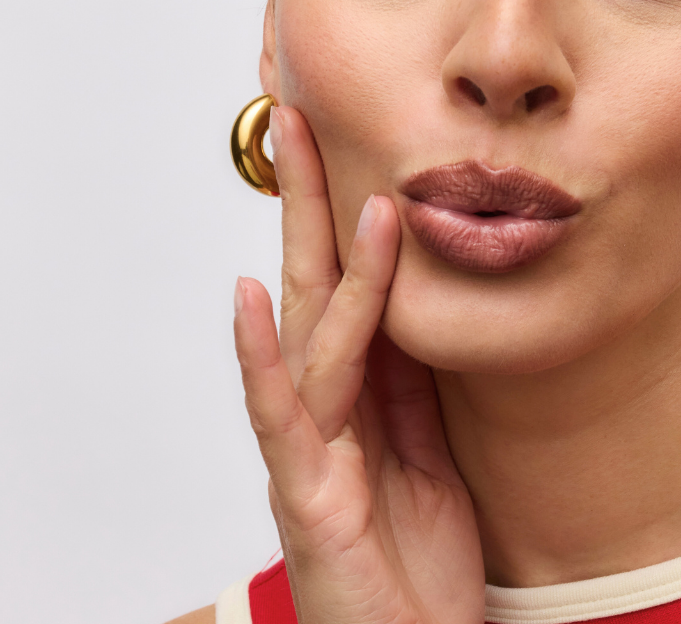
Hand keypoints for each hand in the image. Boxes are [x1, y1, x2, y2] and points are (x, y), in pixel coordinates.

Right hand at [234, 105, 485, 623]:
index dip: (339, 212)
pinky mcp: (310, 499)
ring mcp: (309, 452)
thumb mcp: (430, 450)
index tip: (343, 141)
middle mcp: (320, 412)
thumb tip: (414, 305)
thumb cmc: (418, 566)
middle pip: (312, 286)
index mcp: (356, 397)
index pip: (343, 285)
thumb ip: (412, 382)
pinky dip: (261, 358)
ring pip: (312, 336)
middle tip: (301, 118)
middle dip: (308, 201)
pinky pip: (283, 419)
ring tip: (331, 182)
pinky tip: (248, 301)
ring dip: (323, 257)